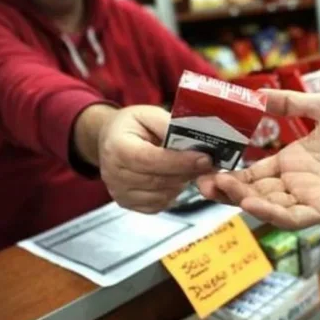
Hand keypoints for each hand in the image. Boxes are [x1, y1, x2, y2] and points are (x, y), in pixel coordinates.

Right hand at [75, 104, 212, 213]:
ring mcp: (119, 192)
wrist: (111, 139)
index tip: (204, 159)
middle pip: (158, 180)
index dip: (179, 162)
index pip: (150, 160)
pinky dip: (172, 193)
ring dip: (181, 182)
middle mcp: (113, 174)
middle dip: (187, 172)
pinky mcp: (128, 204)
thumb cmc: (133, 125)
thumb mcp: (149, 114)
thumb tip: (194, 141)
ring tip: (188, 167)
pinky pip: (159, 204)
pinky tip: (175, 178)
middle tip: (208, 163)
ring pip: (162, 195)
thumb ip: (169, 126)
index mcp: (117, 147)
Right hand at [197, 91, 319, 228]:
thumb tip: (258, 95)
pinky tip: (253, 201)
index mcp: (294, 160)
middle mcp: (299, 181)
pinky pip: (297, 217)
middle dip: (229, 190)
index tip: (207, 167)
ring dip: (246, 200)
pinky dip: (274, 213)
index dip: (231, 173)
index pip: (255, 172)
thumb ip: (290, 104)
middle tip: (203, 182)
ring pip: (271, 207)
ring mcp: (313, 195)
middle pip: (257, 192)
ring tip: (222, 188)